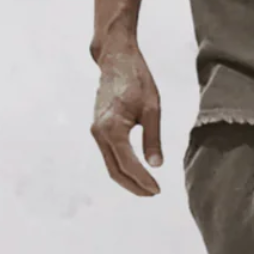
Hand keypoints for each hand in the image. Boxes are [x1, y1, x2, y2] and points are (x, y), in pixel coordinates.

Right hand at [90, 45, 164, 196]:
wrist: (116, 60)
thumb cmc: (136, 79)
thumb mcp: (152, 108)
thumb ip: (153, 138)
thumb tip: (156, 166)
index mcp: (112, 128)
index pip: (128, 164)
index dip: (142, 180)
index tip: (157, 190)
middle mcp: (99, 132)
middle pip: (115, 171)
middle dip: (134, 186)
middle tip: (154, 193)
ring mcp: (96, 131)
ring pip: (110, 165)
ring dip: (128, 179)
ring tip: (148, 188)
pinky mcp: (98, 129)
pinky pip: (109, 155)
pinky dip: (122, 167)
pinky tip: (137, 172)